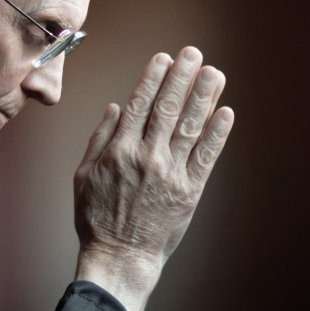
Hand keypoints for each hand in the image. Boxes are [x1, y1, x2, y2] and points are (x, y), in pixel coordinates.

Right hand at [72, 47, 234, 310]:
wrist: (120, 256)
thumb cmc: (96, 218)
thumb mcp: (84, 175)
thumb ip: (99, 138)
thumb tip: (115, 106)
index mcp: (118, 150)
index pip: (138, 103)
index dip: (153, 78)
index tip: (164, 58)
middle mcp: (145, 157)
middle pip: (167, 108)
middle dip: (181, 77)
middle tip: (193, 53)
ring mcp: (169, 174)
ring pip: (190, 126)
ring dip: (203, 96)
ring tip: (214, 73)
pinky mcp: (189, 192)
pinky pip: (206, 157)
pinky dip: (217, 133)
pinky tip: (225, 112)